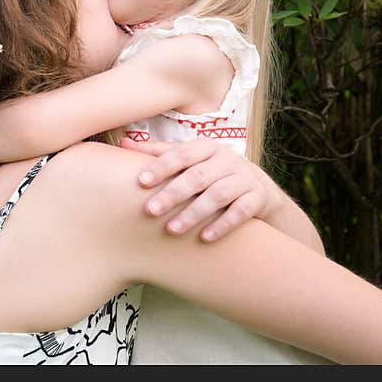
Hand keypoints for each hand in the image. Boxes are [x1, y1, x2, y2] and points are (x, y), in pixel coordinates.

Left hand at [119, 138, 277, 242]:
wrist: (257, 189)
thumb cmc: (210, 172)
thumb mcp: (189, 160)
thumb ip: (158, 153)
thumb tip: (123, 143)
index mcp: (206, 147)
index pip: (180, 154)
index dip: (161, 167)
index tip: (141, 182)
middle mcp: (226, 159)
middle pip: (197, 176)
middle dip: (172, 194)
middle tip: (150, 210)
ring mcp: (244, 178)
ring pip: (218, 195)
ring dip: (193, 213)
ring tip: (172, 229)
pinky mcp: (256, 198)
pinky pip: (240, 212)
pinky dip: (222, 225)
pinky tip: (204, 238)